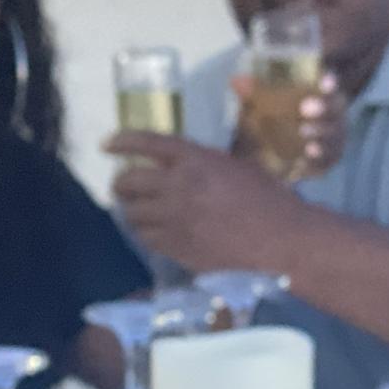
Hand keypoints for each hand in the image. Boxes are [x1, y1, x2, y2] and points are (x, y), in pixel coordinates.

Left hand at [105, 132, 311, 274]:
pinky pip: (147, 238)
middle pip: (130, 181)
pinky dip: (145, 233)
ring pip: (132, 214)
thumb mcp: (239, 165)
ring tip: (136, 211)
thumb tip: (184, 164)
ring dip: (131, 210)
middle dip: (121, 183)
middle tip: (122, 186)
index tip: (106, 144)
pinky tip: (151, 231)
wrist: (281, 240)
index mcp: (197, 160)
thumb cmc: (270, 199)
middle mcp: (179, 187)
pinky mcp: (177, 247)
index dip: (124, 142)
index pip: (148, 144)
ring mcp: (175, 219)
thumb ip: (206, 163)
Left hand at [230, 70, 348, 177]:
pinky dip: (314, 163)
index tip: (324, 80)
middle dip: (322, 108)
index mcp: (321, 95)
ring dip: (320, 136)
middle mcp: (332, 116)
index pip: (329, 85)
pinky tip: (302, 163)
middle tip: (305, 107)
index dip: (329, 82)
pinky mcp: (326, 162)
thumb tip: (236, 81)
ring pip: (332, 139)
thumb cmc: (273, 115)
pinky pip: (323, 164)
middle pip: (333, 111)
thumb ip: (253, 91)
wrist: (274, 150)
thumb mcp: (261, 102)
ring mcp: (332, 140)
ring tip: (305, 135)